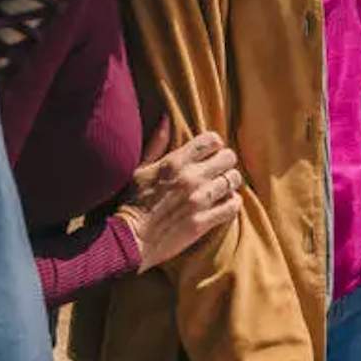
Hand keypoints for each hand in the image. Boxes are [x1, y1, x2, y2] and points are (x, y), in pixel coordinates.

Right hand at [116, 116, 243, 271]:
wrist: (127, 240)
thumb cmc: (130, 204)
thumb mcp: (139, 170)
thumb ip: (156, 144)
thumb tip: (167, 120)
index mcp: (175, 162)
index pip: (211, 140)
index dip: (214, 144)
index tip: (211, 152)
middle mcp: (190, 178)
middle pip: (228, 158)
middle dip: (225, 162)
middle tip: (219, 170)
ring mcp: (199, 200)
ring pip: (233, 180)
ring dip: (229, 183)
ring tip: (222, 188)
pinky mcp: (203, 222)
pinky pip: (233, 206)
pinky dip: (232, 204)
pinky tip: (224, 204)